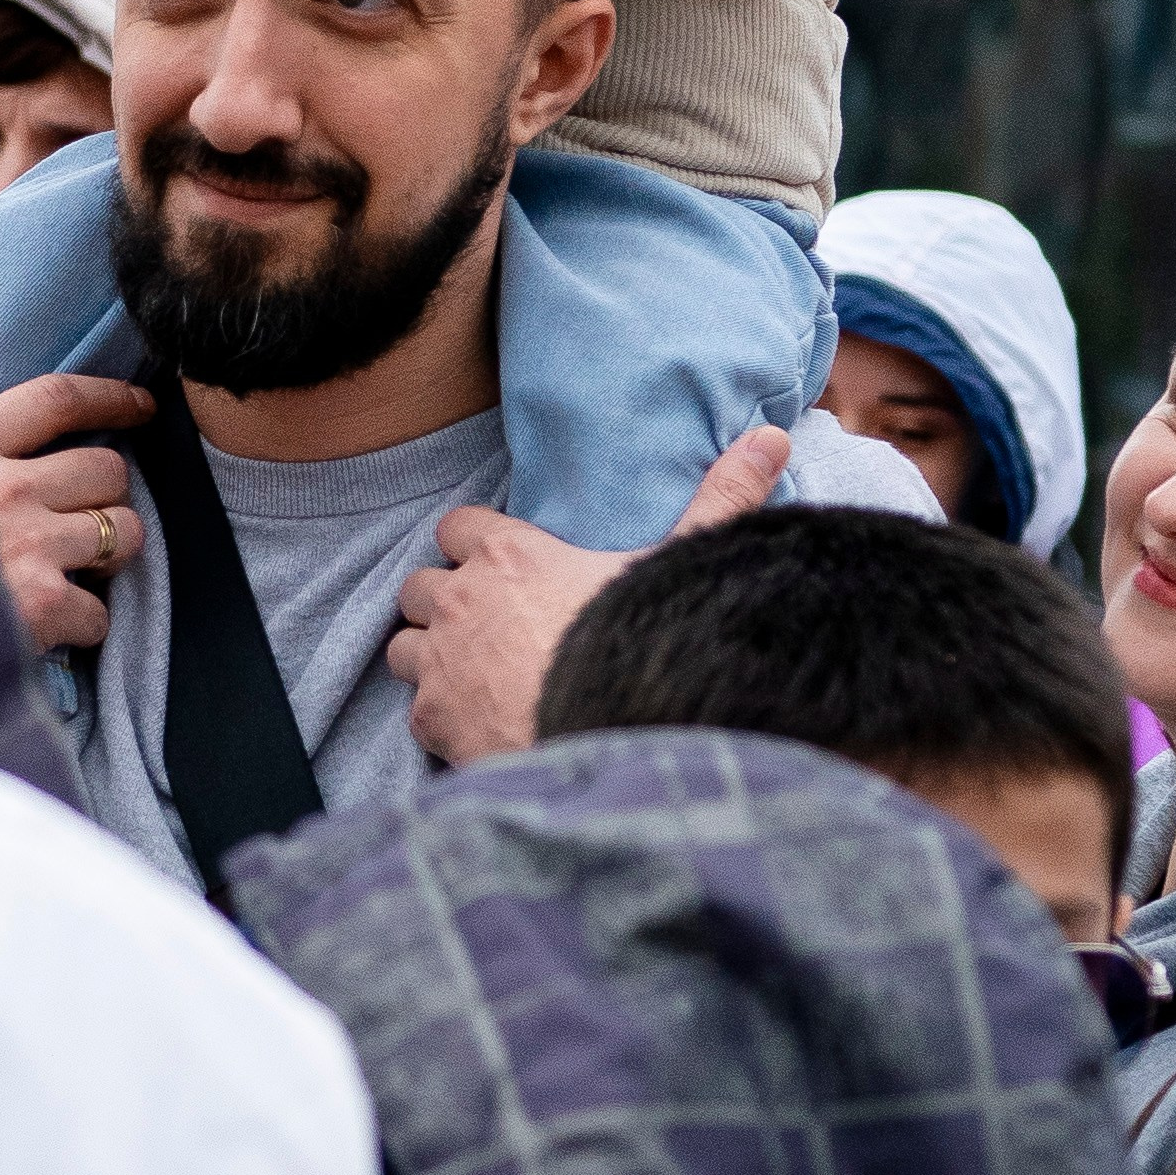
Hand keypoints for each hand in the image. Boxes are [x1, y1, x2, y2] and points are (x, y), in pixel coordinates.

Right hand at [0, 373, 153, 651]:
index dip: (109, 398)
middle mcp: (3, 487)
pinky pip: (99, 611)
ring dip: (108, 554)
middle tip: (82, 522)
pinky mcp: (41, 605)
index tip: (143, 404)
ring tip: (75, 573)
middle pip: (106, 467)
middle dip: (106, 497)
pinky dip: (84, 625)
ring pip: (122, 531)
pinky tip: (52, 630)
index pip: (56, 400)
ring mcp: (28, 543)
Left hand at [387, 425, 790, 764]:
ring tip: (475, 673)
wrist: (604, 738)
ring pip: (404, 646)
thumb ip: (719, 500)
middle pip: (419, 585)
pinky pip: (414, 709)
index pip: (457, 525)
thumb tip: (771, 436)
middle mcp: (460, 601)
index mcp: (508, 554)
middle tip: (487, 625)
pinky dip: (439, 716)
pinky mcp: (431, 720)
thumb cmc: (634, 646)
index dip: (474, 544)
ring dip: (431, 656)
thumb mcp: (679, 566)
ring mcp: (439, 663)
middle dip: (446, 603)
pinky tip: (480, 725)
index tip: (500, 564)